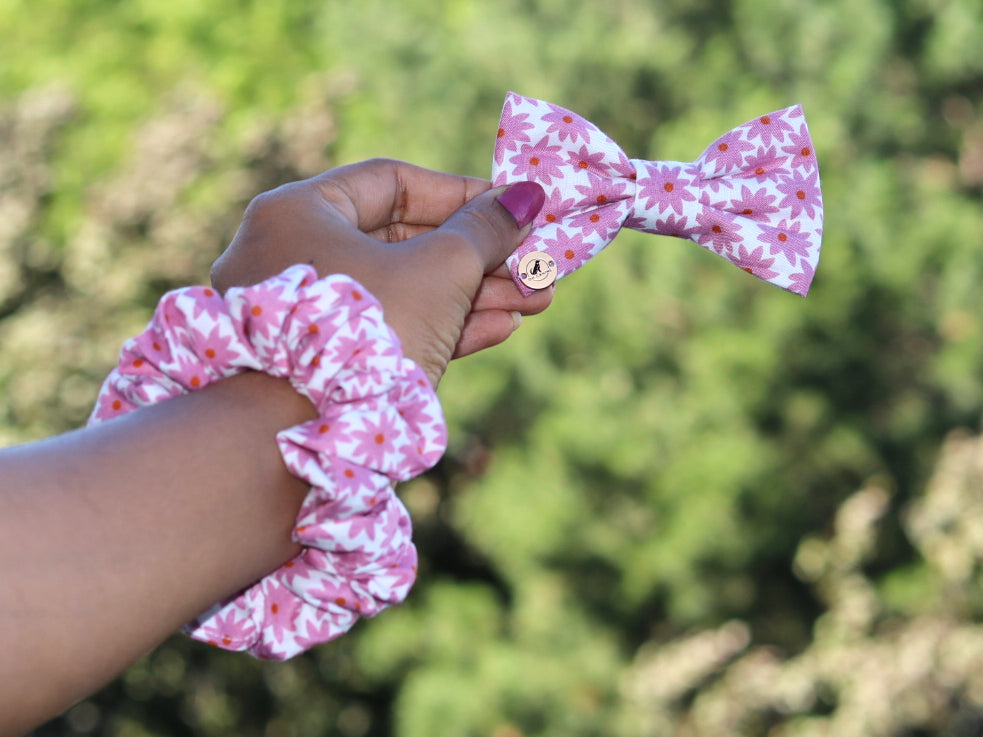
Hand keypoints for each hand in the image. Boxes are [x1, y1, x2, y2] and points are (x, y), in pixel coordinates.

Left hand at [210, 159, 549, 385]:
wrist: (307, 441)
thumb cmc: (371, 333)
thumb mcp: (441, 271)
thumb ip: (486, 230)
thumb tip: (527, 194)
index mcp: (299, 212)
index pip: (392, 184)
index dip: (461, 193)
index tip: (513, 206)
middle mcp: (292, 255)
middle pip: (403, 242)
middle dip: (480, 255)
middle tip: (537, 263)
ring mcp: (305, 314)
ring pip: (403, 289)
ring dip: (475, 294)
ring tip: (537, 299)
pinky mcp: (322, 363)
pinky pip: (387, 328)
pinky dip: (442, 326)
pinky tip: (502, 328)